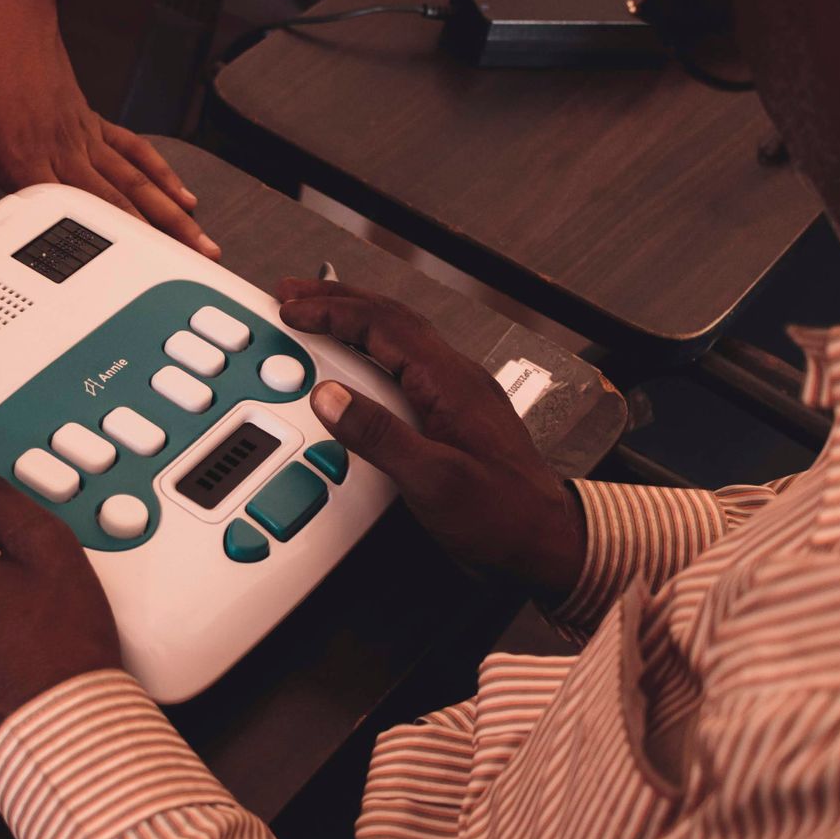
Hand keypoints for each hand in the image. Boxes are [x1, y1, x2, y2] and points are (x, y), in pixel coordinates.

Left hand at [0, 0, 219, 258]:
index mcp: (22, 148)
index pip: (63, 211)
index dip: (96, 247)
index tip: (130, 279)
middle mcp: (60, 144)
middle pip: (118, 201)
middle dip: (160, 239)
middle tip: (197, 264)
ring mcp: (79, 130)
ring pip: (134, 181)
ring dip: (170, 215)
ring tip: (203, 244)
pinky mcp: (87, 116)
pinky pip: (131, 149)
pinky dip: (158, 173)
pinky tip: (180, 194)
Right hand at [277, 278, 586, 599]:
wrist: (547, 545)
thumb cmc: (505, 517)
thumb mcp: (434, 481)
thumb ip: (379, 437)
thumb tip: (330, 398)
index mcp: (451, 382)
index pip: (384, 325)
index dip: (332, 312)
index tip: (292, 307)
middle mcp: (455, 380)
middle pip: (390, 320)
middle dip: (337, 300)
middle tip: (293, 293)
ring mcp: (456, 397)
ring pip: (397, 340)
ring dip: (352, 324)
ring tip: (315, 319)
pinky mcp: (452, 418)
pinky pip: (403, 368)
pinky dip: (368, 354)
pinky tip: (353, 368)